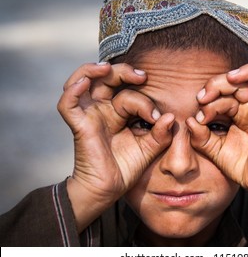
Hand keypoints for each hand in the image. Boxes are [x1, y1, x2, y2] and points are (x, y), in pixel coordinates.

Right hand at [57, 62, 173, 230]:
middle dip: (123, 72)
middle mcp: (104, 109)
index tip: (157, 116)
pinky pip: (68, 104)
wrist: (109, 189)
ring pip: (83, 81)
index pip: (130, 94)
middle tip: (141, 76)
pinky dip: (73, 90)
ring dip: (92, 70)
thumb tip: (170, 117)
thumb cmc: (127, 167)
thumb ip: (161, 133)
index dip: (145, 101)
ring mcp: (90, 115)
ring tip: (106, 67)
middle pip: (107, 79)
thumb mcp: (150, 148)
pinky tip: (83, 83)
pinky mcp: (80, 125)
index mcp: (121, 112)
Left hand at [187, 64, 247, 230]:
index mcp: (237, 111)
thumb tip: (190, 120)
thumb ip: (200, 136)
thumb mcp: (213, 149)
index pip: (224, 91)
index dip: (210, 92)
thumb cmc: (240, 165)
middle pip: (240, 81)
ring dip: (247, 73)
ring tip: (232, 78)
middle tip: (204, 95)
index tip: (198, 105)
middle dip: (219, 83)